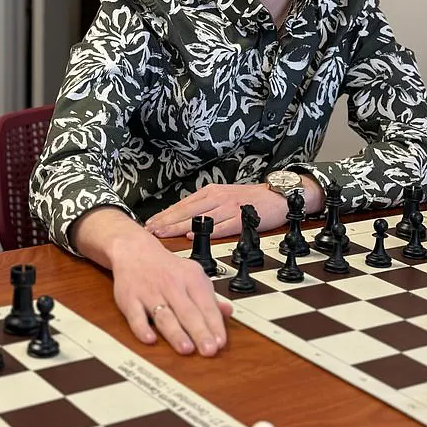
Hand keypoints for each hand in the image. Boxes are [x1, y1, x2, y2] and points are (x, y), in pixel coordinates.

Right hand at [71, 206, 231, 356]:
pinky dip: (142, 328)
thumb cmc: (166, 268)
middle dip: (199, 332)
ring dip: (175, 332)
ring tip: (186, 348)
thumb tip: (227, 312)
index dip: (214, 324)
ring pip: (164, 315)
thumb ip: (209, 297)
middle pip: (187, 311)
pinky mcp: (130, 299)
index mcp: (190, 278)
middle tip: (208, 350)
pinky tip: (150, 339)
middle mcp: (171, 285)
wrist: (135, 250)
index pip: (206, 304)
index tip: (220, 342)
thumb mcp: (192, 275)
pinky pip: (135, 316)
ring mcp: (150, 293)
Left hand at [145, 179, 324, 239]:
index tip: (149, 224)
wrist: (278, 196)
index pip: (182, 204)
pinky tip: (193, 235)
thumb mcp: (224, 197)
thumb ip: (205, 208)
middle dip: (165, 222)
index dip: (164, 215)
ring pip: (199, 218)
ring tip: (162, 235)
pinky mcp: (242, 218)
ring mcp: (229, 207)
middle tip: (148, 231)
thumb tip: (182, 221)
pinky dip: (206, 230)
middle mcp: (217, 197)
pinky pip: (221, 225)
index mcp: (211, 192)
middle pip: (186, 211)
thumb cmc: (250, 200)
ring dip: (178, 227)